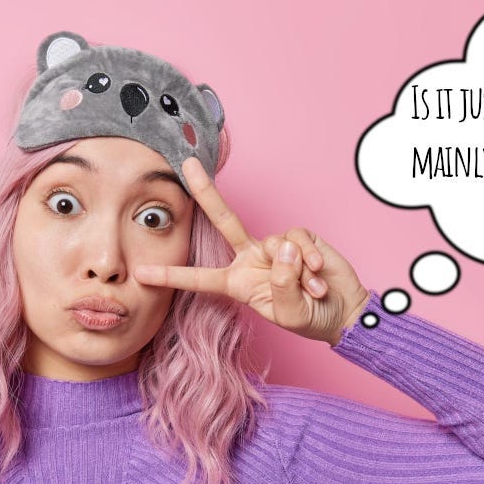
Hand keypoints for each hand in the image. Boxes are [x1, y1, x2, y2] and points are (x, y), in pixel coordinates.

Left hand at [133, 157, 368, 345]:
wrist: (342, 312)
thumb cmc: (310, 317)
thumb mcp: (289, 314)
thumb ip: (281, 284)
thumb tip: (281, 247)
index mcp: (237, 283)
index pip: (199, 278)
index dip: (171, 276)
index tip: (141, 273)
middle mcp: (250, 259)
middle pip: (223, 221)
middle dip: (205, 192)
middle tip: (187, 165)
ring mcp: (274, 246)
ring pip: (275, 244)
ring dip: (297, 272)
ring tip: (311, 291)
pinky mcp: (299, 238)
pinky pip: (298, 240)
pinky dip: (310, 260)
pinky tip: (319, 276)